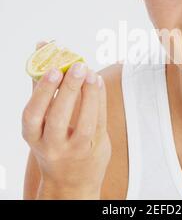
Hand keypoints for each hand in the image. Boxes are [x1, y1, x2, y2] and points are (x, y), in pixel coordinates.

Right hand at [22, 41, 111, 198]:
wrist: (70, 182)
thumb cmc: (54, 142)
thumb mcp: (41, 120)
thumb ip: (42, 85)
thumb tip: (42, 47)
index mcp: (33, 136)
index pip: (33, 114)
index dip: (42, 91)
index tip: (53, 69)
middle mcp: (52, 146)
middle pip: (58, 117)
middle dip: (69, 89)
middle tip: (78, 66)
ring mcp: (75, 150)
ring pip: (84, 122)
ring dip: (89, 94)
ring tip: (91, 73)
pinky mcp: (95, 148)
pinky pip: (100, 122)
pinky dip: (100, 100)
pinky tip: (98, 83)